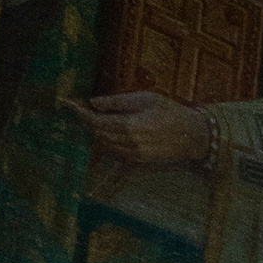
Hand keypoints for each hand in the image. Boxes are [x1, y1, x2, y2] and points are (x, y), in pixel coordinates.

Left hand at [68, 88, 211, 171]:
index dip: (80, 113)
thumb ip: (118, 101)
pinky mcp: (139, 163)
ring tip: (94, 121)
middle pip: (97, 134)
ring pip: (104, 146)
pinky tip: (107, 148)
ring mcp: (134, 156)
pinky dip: (107, 149)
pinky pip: (116, 158)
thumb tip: (93, 102)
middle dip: (86, 122)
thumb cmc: (172, 113)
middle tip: (79, 109)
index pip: (96, 121)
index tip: (68, 103)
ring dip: (96, 135)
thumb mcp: (146, 98)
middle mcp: (129, 144)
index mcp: (130, 125)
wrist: (195, 136)